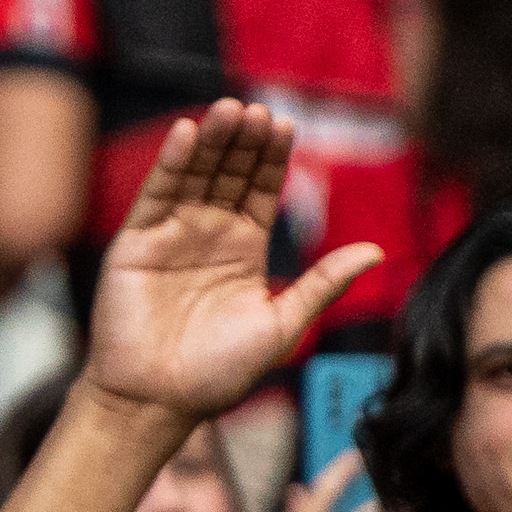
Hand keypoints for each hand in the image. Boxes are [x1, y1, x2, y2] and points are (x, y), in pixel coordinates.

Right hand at [80, 102, 380, 423]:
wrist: (157, 401)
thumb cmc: (216, 374)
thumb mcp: (283, 325)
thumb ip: (322, 283)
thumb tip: (376, 251)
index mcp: (245, 251)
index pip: (262, 190)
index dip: (273, 158)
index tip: (287, 125)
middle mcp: (208, 236)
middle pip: (230, 174)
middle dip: (244, 142)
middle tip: (259, 109)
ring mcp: (171, 236)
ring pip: (195, 176)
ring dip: (211, 141)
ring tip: (230, 110)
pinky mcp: (136, 244)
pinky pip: (156, 195)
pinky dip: (171, 163)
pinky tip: (187, 134)